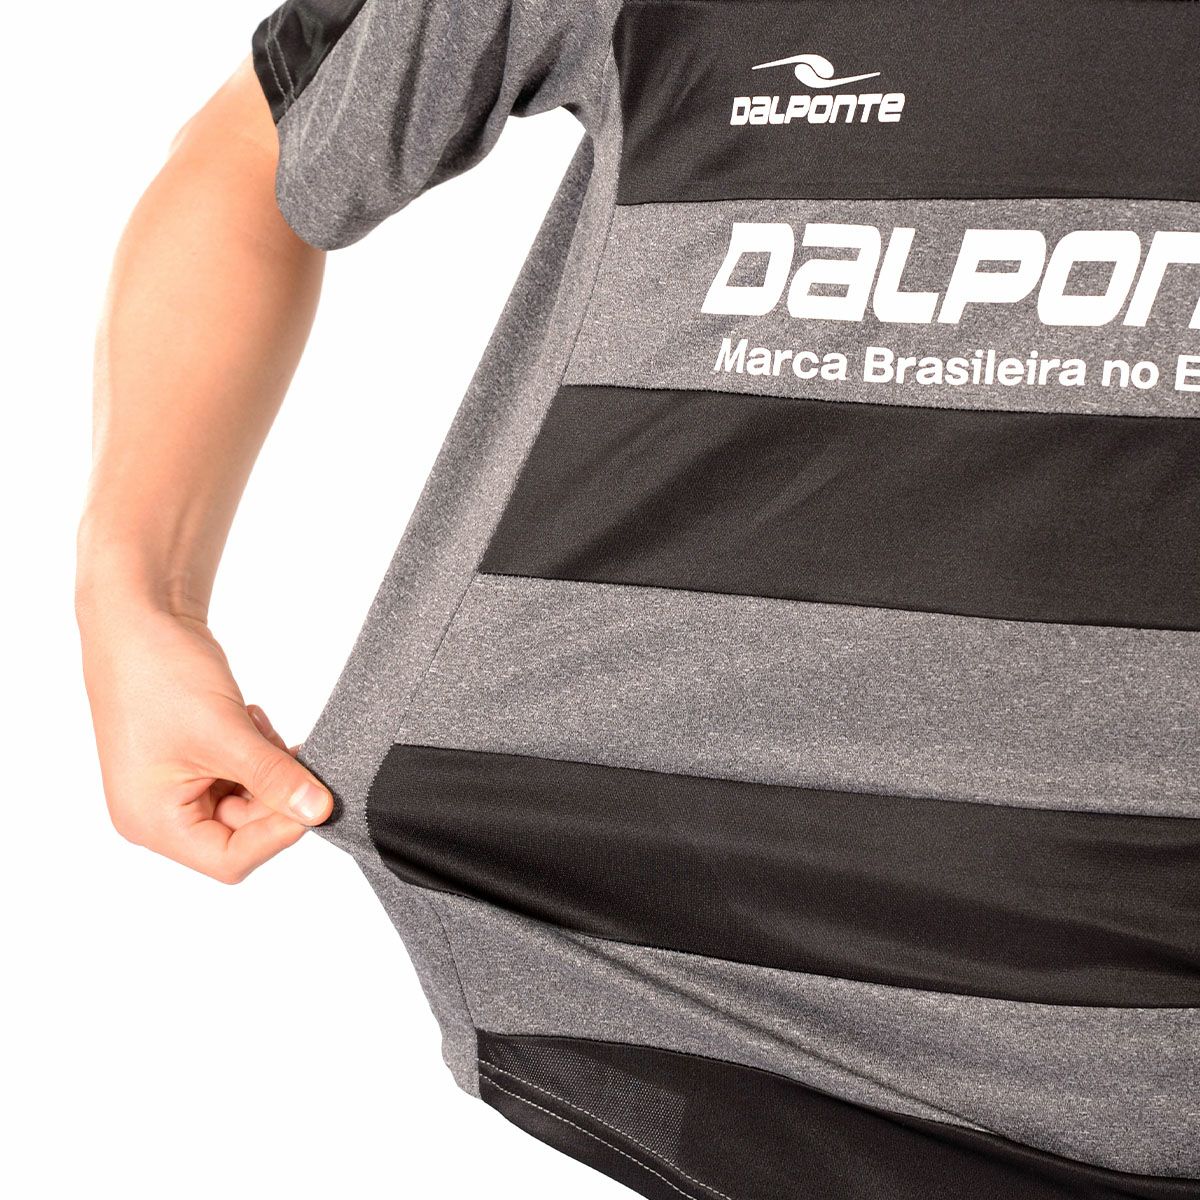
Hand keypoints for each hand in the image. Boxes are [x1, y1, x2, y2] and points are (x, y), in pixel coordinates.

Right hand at [79, 599, 332, 882]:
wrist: (138, 619)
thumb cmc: (158, 675)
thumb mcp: (226, 733)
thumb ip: (274, 778)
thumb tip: (319, 811)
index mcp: (152, 821)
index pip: (229, 859)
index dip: (277, 834)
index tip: (314, 801)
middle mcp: (158, 814)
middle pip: (242, 831)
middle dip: (276, 792)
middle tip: (298, 754)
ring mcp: (174, 788)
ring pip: (247, 799)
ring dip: (269, 767)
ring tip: (258, 724)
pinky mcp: (191, 762)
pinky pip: (239, 774)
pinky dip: (257, 752)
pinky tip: (250, 718)